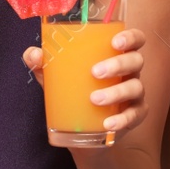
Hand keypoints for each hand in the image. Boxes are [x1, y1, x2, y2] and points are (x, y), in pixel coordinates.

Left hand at [22, 26, 148, 134]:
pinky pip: (134, 115)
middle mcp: (130, 72)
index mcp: (116, 55)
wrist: (83, 131)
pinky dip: (122, 119)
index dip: (130, 37)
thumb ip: (45, 65)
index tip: (115, 42)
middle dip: (118, 64)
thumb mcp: (58, 78)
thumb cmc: (75, 92)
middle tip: (95, 72)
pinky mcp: (134, 115)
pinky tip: (108, 124)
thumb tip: (33, 54)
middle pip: (136, 60)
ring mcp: (134, 94)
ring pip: (135, 87)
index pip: (135, 39)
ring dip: (116, 92)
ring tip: (94, 99)